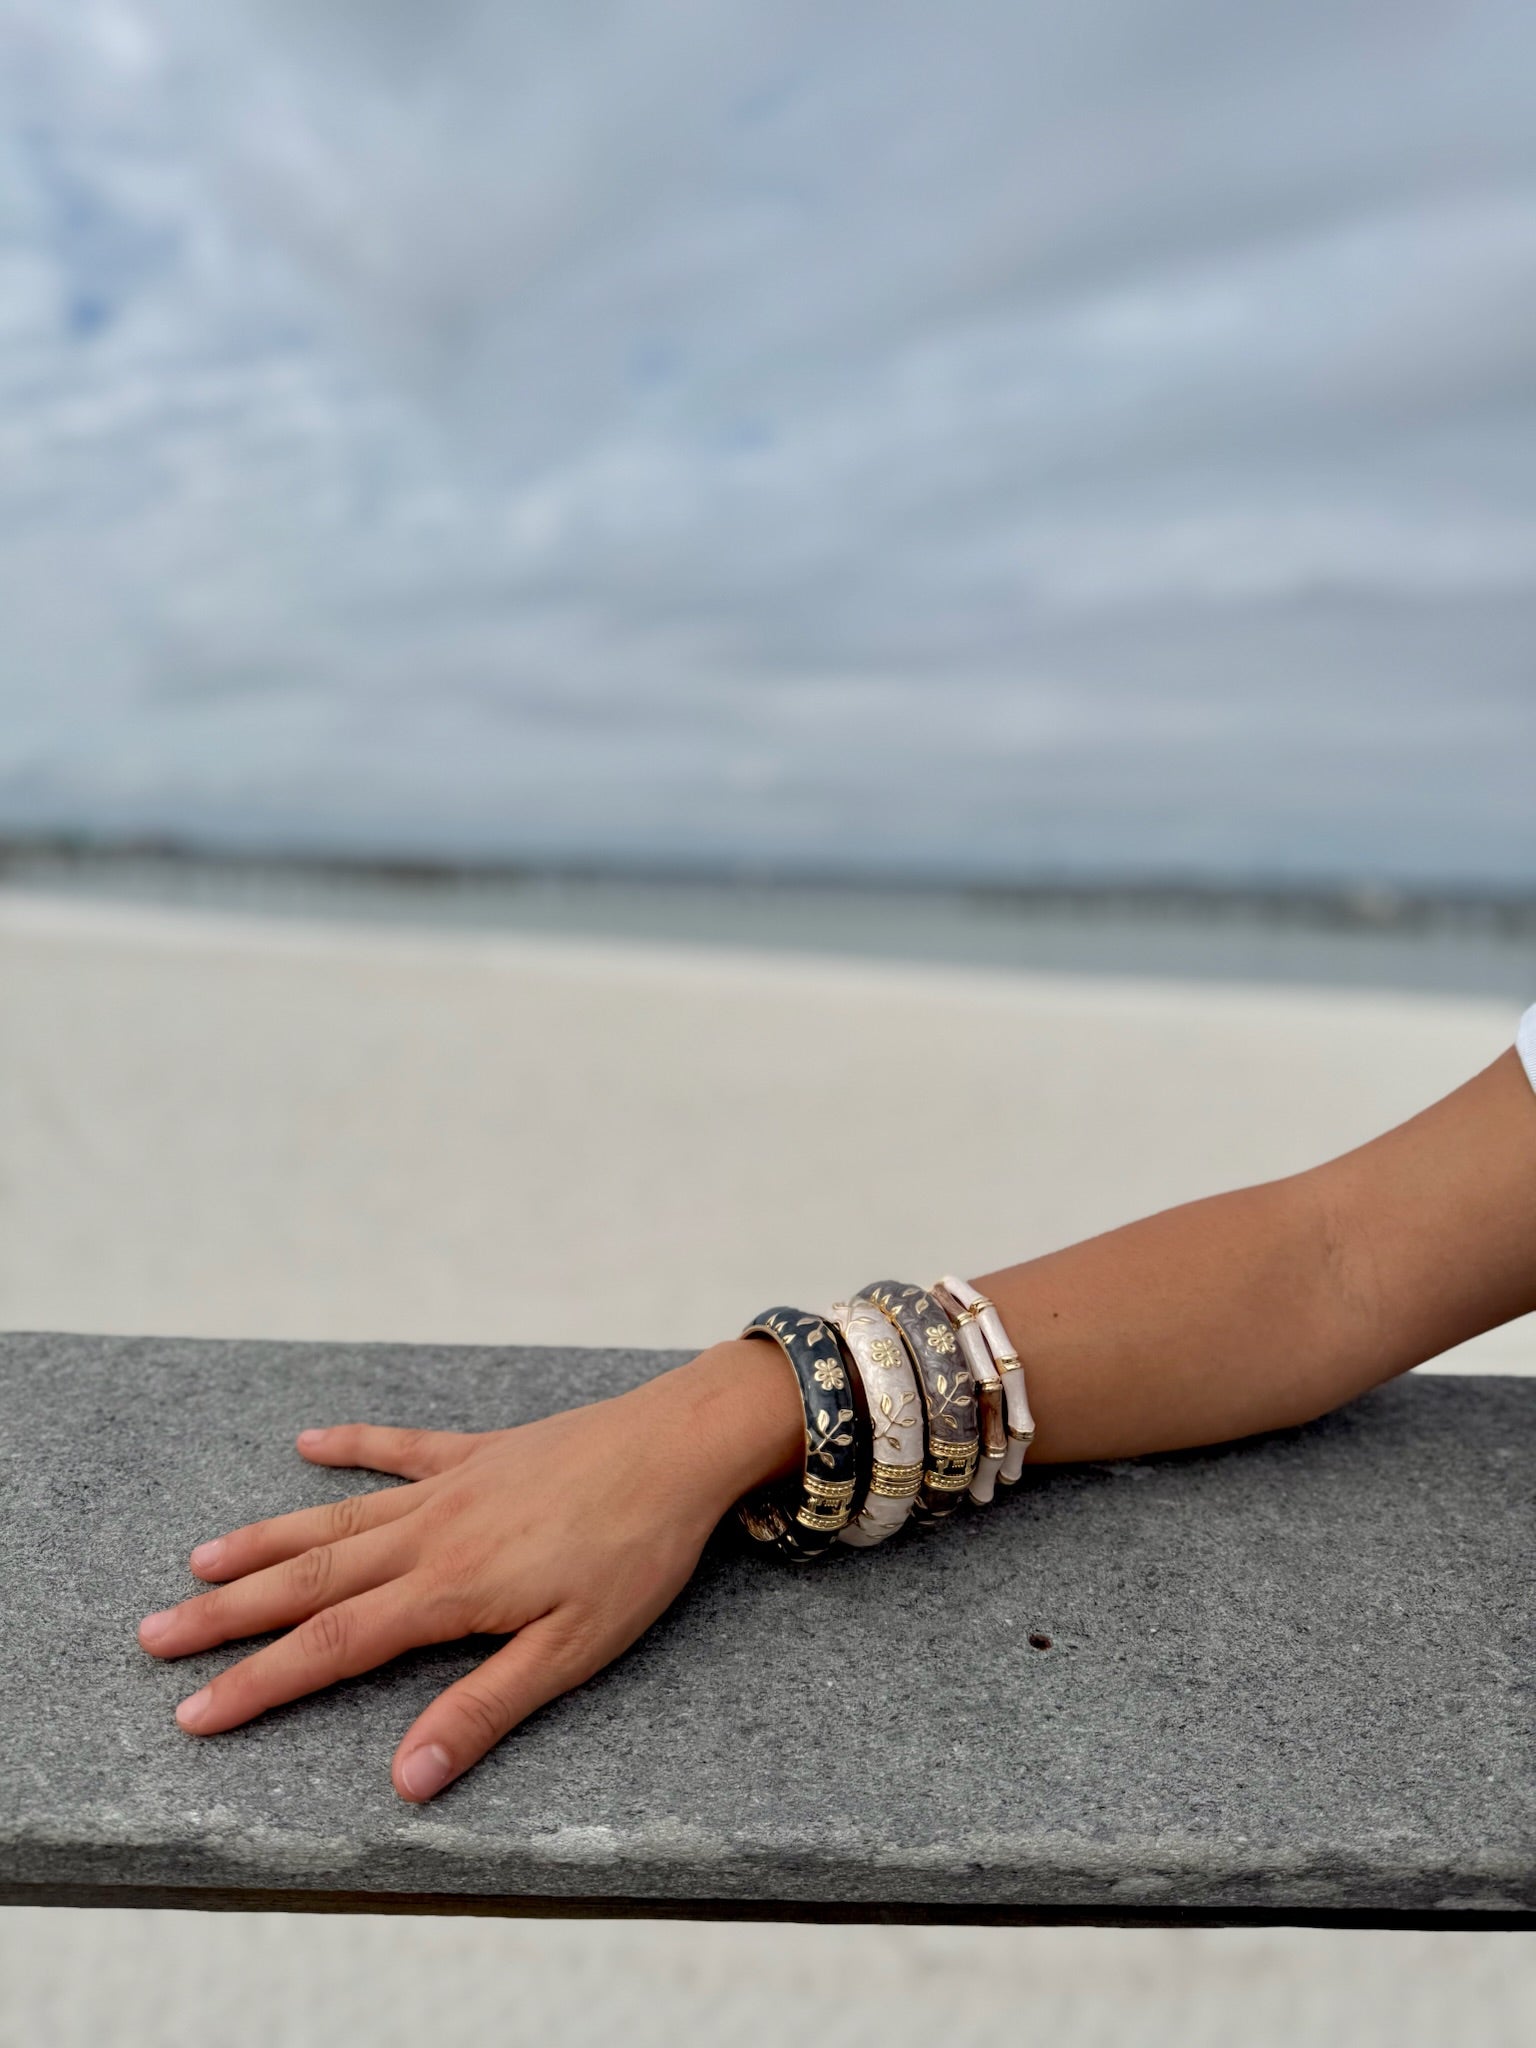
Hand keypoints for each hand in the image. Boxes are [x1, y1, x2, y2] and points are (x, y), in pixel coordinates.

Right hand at [137, 1340, 801, 1800]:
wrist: (680, 1444)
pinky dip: (352, 1444)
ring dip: (266, 1541)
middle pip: (309, 1581)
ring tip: (200, 1561)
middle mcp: (431, 1534)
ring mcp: (451, 1485)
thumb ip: (485, 1708)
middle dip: (228, 1614)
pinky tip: (308, 1443)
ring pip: (337, 1520)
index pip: (331, 1649)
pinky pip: (400, 1447)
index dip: (258, 1683)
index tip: (192, 1712)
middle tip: (153, 1635)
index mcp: (448, 1590)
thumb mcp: (572, 1651)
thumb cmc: (636, 1554)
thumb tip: (406, 1777)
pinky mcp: (480, 1451)